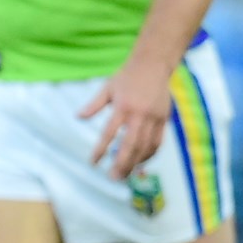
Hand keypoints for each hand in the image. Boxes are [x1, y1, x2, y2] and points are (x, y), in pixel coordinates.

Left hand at [79, 60, 174, 180]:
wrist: (153, 65)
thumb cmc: (127, 77)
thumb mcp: (107, 88)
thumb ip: (94, 105)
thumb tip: (78, 117)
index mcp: (123, 107)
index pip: (109, 133)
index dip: (101, 149)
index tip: (94, 162)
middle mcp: (139, 115)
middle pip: (131, 145)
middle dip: (122, 163)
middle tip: (113, 177)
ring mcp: (154, 118)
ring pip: (146, 146)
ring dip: (136, 163)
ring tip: (126, 174)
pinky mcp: (164, 119)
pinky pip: (158, 142)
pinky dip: (150, 154)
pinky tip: (141, 162)